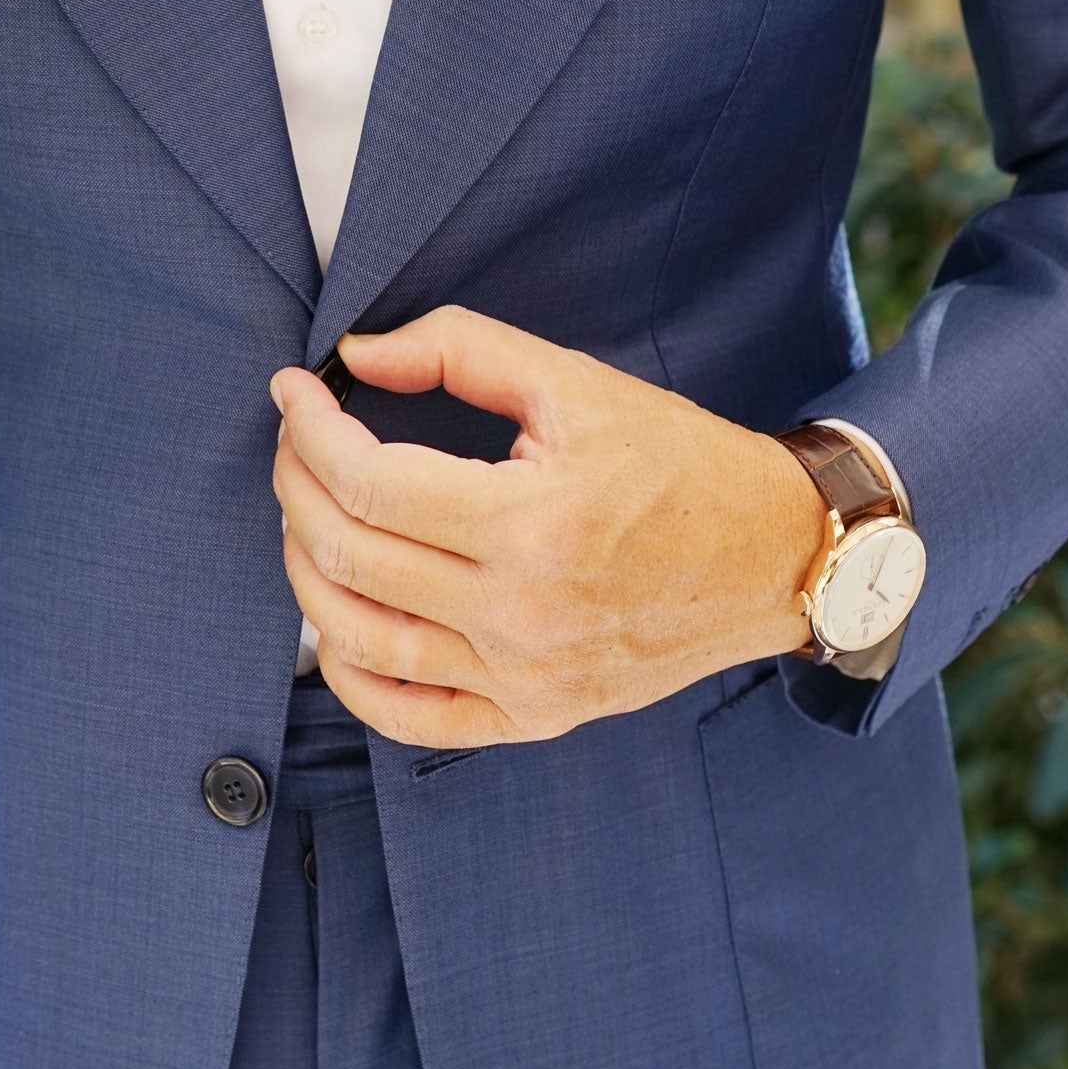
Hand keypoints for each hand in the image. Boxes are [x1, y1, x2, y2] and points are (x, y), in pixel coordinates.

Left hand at [270, 306, 824, 750]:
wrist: (772, 558)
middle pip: (350, 556)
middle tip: (296, 442)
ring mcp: (524, 679)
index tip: (296, 392)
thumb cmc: (679, 464)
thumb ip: (459, 351)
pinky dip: (350, 676)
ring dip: (307, 572)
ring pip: (360, 640)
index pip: (370, 483)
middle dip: (297, 485)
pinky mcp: (532, 717)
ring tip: (307, 516)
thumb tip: (356, 357)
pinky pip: (409, 717)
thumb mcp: (575, 383)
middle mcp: (521, 614)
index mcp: (533, 523)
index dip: (310, 430)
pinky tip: (335, 623)